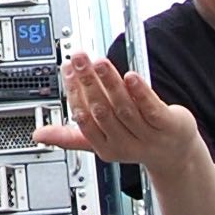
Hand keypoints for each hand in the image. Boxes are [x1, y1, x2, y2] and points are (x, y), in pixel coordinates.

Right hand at [34, 51, 203, 172]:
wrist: (176, 155)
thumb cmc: (138, 140)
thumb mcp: (103, 141)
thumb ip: (71, 136)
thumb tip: (38, 135)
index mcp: (104, 146)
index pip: (83, 118)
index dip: (74, 93)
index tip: (68, 70)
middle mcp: (124, 142)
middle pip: (102, 110)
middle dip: (88, 82)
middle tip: (79, 58)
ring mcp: (147, 134)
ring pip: (124, 107)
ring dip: (109, 82)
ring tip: (99, 62)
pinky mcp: (168, 124)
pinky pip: (151, 108)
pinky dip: (139, 91)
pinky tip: (130, 76)